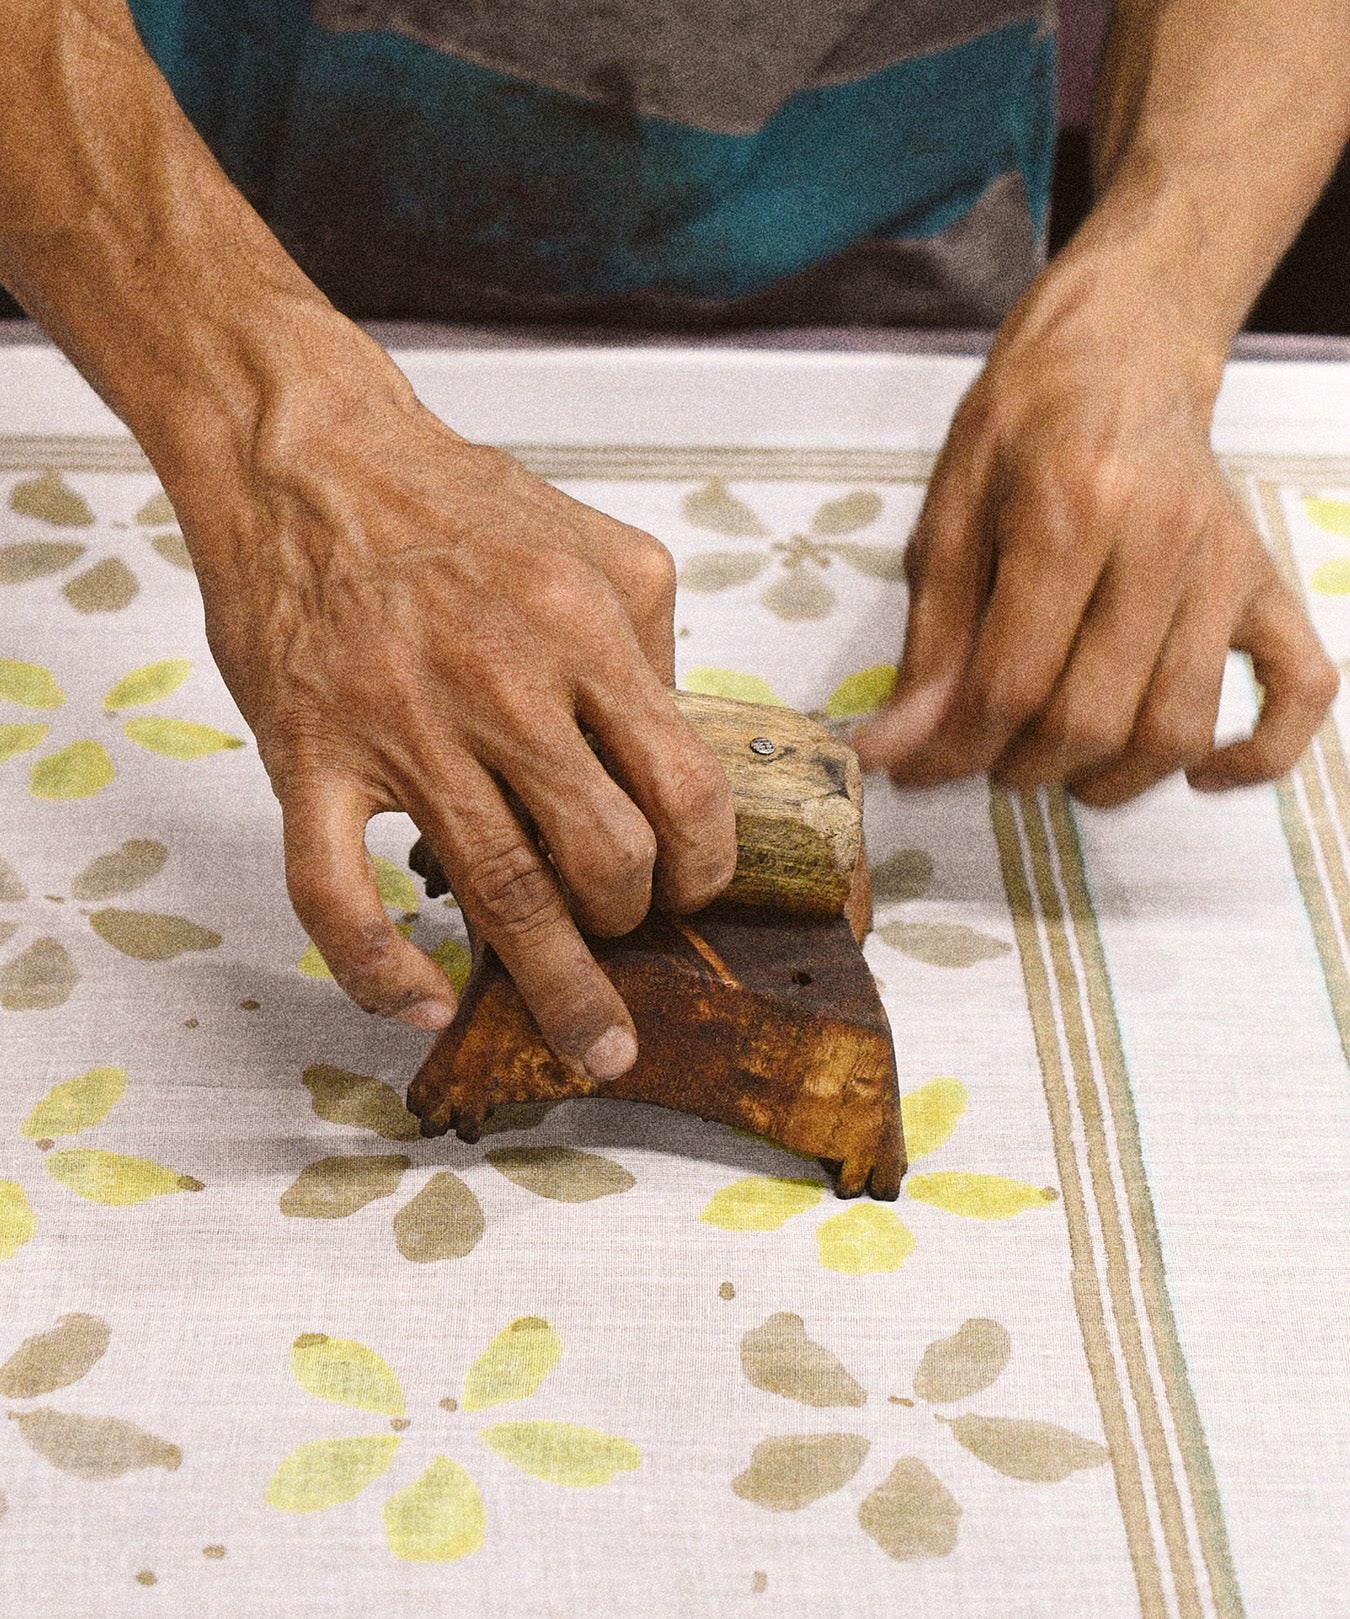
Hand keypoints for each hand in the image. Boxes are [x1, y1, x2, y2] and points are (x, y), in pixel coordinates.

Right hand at [169, 345, 735, 1074]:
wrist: (304, 456)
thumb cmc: (451, 504)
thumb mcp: (595, 543)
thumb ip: (649, 646)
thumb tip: (676, 745)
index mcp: (582, 629)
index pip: (681, 785)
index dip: (704, 863)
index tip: (696, 891)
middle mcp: (502, 684)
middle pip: (603, 854)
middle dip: (633, 920)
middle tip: (629, 932)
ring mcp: (399, 726)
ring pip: (498, 890)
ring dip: (557, 984)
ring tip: (593, 1040)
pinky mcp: (307, 754)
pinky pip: (334, 892)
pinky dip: (376, 967)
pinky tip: (419, 1002)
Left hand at [855, 253, 1337, 805]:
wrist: (1121, 351)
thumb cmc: (1022, 429)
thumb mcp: (946, 518)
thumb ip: (927, 643)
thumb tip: (891, 749)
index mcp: (1069, 513)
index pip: (1011, 682)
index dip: (952, 751)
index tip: (915, 772)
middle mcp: (1161, 542)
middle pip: (1092, 718)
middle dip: (1019, 768)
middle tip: (983, 759)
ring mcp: (1227, 566)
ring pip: (1177, 726)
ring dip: (1110, 779)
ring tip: (1059, 766)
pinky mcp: (1269, 582)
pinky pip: (1300, 690)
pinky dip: (1261, 754)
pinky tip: (1201, 773)